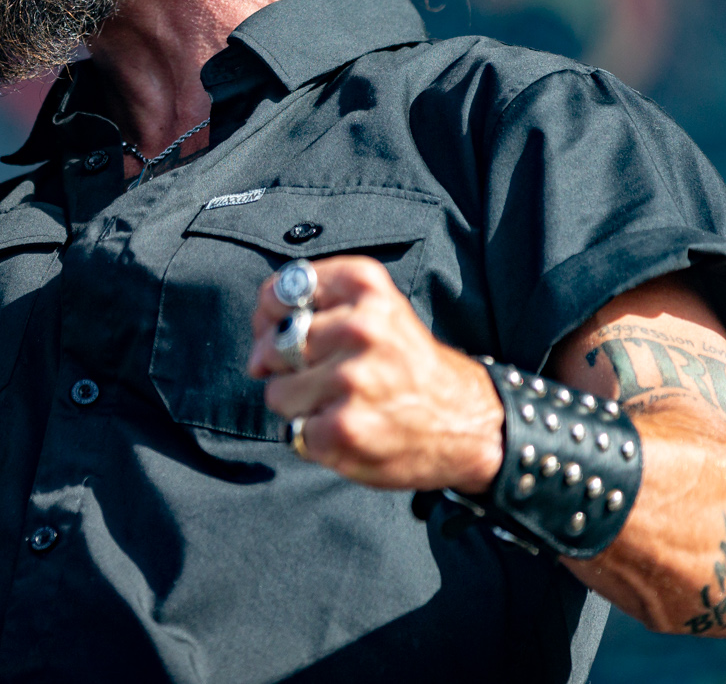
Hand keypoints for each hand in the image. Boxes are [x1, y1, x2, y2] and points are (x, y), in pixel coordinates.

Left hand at [248, 256, 503, 492]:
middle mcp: (361, 327)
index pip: (279, 293)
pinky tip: (348, 431)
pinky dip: (313, 439)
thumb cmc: (410, 365)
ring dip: (301, 407)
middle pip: (274, 345)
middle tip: (330, 376)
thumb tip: (255, 356)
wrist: (470, 423)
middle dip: (289, 367)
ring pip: (278, 392)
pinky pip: (294, 431)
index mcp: (365, 286)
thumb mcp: (377, 309)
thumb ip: (311, 310)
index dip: (273, 318)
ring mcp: (352, 379)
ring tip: (342, 405)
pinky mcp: (345, 427)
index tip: (292, 332)